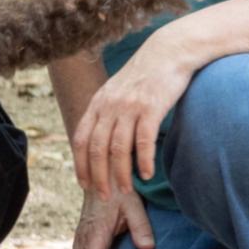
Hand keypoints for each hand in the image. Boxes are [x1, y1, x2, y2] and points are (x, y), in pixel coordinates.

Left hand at [71, 30, 196, 199]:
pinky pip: (143, 141)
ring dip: (120, 174)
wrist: (168, 52)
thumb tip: (102, 142)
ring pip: (118, 149)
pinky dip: (143, 161)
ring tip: (126, 191)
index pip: (81, 140)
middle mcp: (109, 106)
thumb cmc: (144, 77)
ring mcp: (129, 107)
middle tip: (104, 196)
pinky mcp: (151, 107)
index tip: (84, 184)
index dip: (80, 164)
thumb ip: (107, 114)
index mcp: (98, 103)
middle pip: (97, 149)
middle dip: (98, 176)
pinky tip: (147, 174)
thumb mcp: (116, 93)